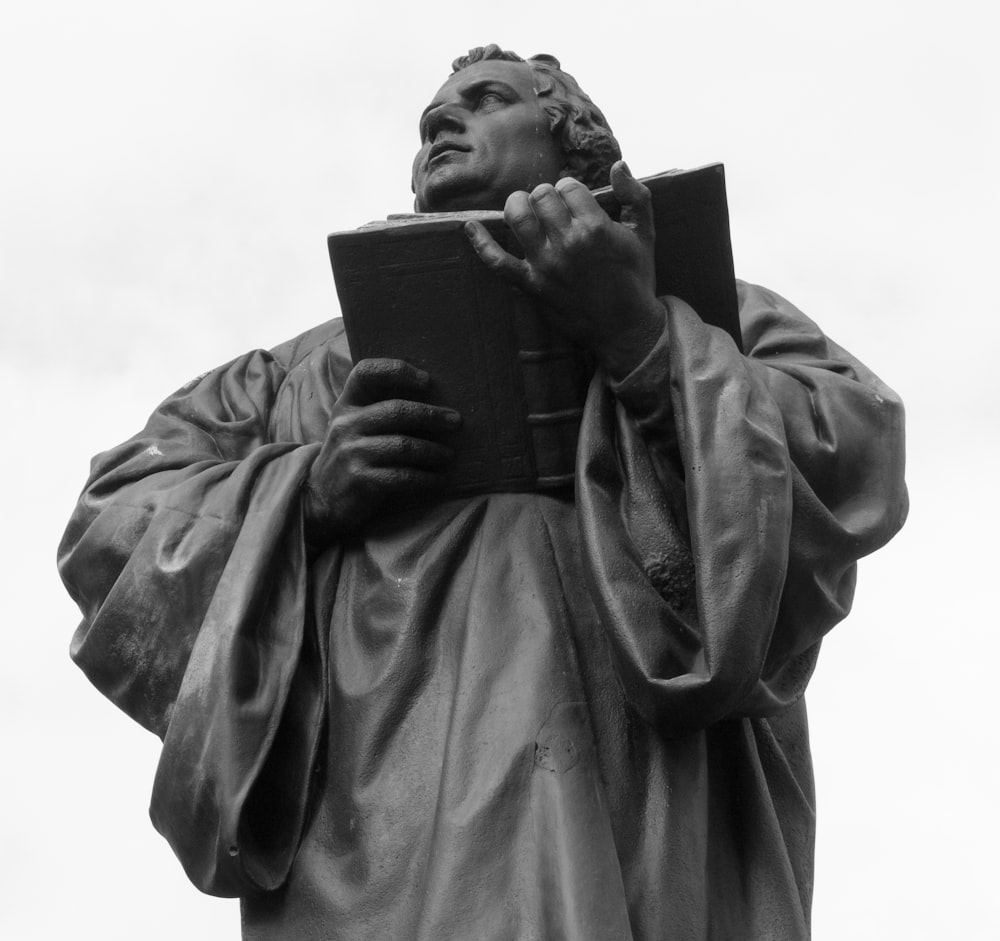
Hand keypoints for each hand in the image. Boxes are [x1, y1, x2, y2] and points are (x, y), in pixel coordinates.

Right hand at [303, 358, 459, 543]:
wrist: (319, 498)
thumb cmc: (350, 456)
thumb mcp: (354, 426)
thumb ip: (379, 409)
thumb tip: (433, 400)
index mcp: (347, 405)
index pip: (366, 373)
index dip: (397, 370)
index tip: (426, 380)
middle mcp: (346, 424)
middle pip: (396, 410)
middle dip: (431, 415)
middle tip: (456, 421)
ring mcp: (352, 452)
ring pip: (404, 445)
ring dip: (433, 451)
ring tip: (449, 455)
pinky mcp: (360, 480)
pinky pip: (402, 476)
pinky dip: (425, 478)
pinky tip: (439, 479)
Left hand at [464, 160, 664, 379]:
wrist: (625, 329)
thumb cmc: (635, 279)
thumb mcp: (644, 235)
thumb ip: (635, 196)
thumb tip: (618, 164)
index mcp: (595, 227)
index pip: (567, 185)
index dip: (570, 189)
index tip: (575, 203)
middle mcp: (567, 243)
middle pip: (541, 196)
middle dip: (546, 196)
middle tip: (554, 210)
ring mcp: (545, 264)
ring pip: (517, 216)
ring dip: (518, 206)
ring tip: (525, 210)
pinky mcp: (531, 285)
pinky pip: (497, 262)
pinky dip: (480, 243)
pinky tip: (470, 227)